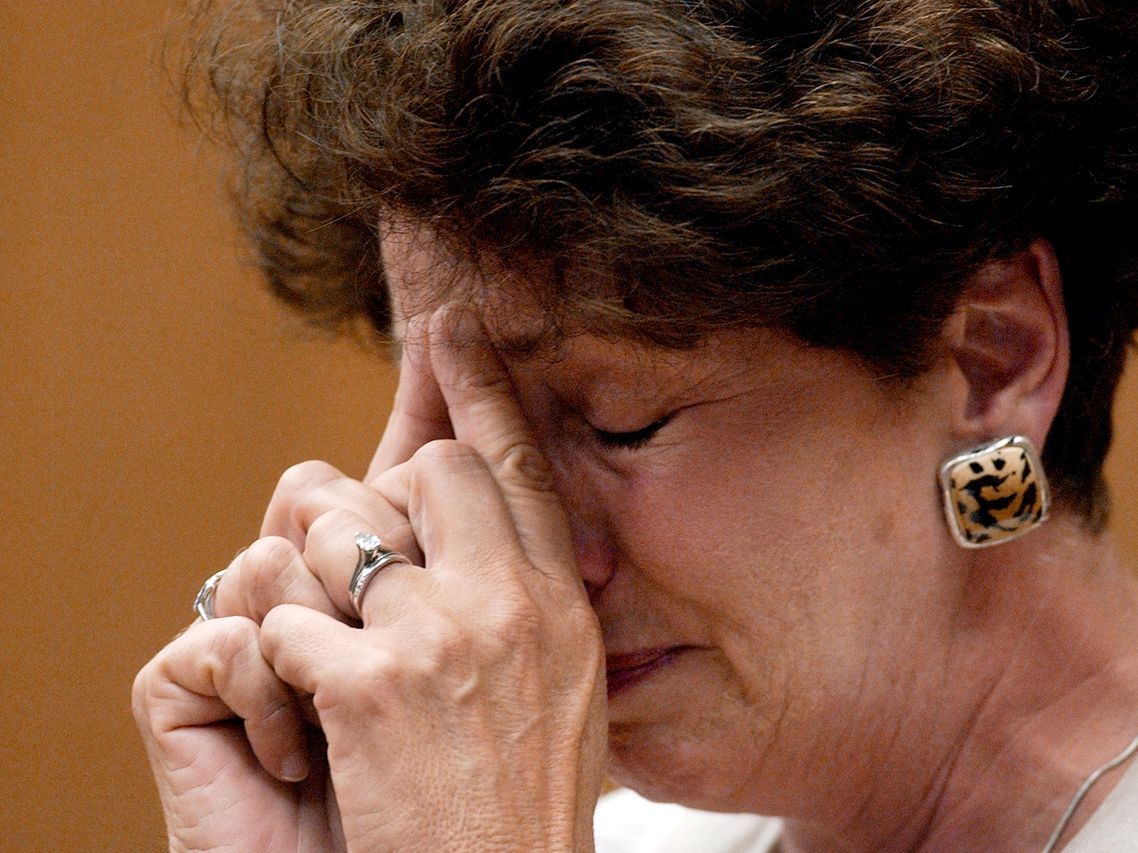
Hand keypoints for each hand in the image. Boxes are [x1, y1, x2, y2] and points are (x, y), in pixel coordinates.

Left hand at [133, 306, 606, 851]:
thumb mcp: (562, 693)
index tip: (449, 330)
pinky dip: (277, 666)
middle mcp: (511, 604)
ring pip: (337, 532)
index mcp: (562, 605)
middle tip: (357, 558)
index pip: (520, 466)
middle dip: (378, 502)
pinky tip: (306, 719)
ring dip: (311, 586)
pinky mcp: (371, 689)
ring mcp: (442, 639)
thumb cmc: (521, 809)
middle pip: (427, 471)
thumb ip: (531, 605)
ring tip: (328, 655)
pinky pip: (285, 621)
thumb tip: (487, 541)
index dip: (482, 389)